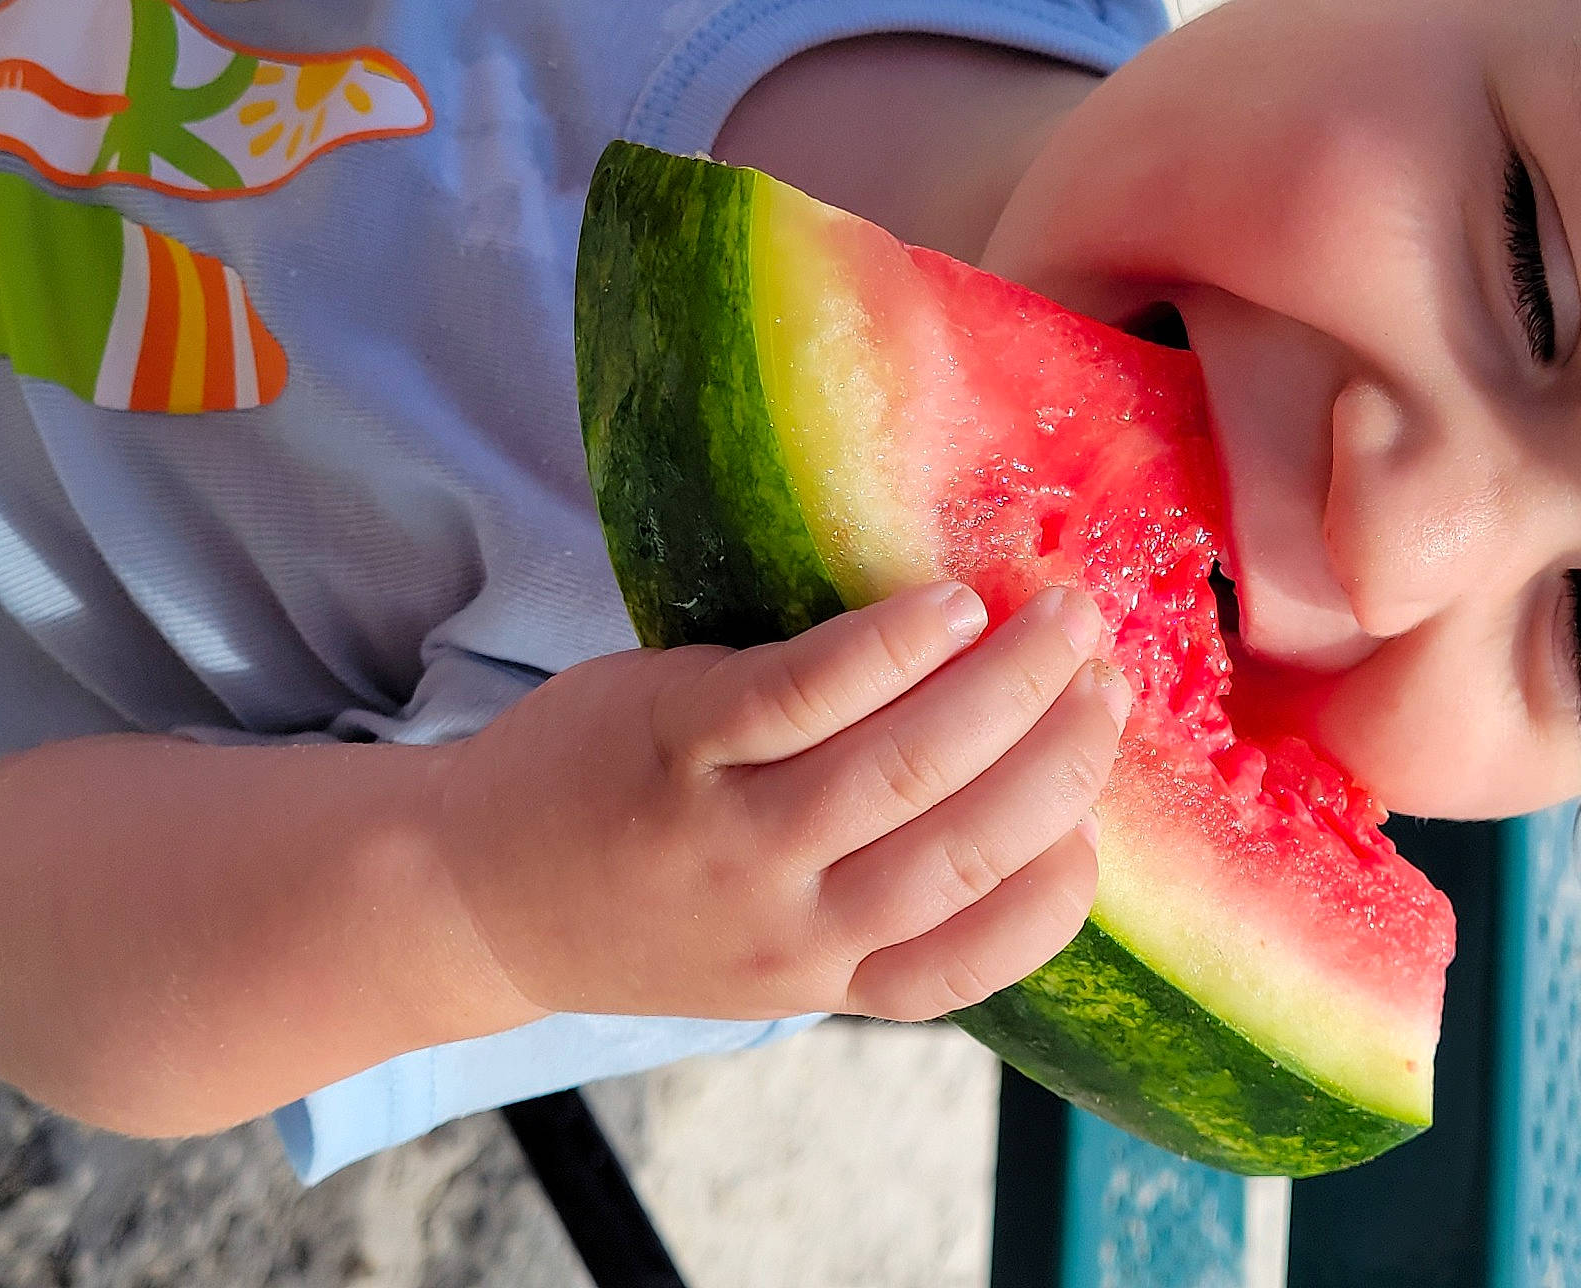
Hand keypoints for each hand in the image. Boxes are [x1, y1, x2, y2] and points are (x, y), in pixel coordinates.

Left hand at [440, 582, 1130, 1023]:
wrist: (473, 892)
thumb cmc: (648, 899)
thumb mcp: (767, 948)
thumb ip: (877, 898)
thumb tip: (1022, 800)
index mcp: (826, 974)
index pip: (978, 955)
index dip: (1058, 882)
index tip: (1099, 813)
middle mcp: (789, 923)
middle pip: (965, 845)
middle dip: (1062, 753)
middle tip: (1107, 674)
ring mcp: (729, 835)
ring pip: (901, 765)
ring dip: (1004, 686)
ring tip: (1064, 617)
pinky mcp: (673, 742)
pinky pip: (803, 692)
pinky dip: (890, 649)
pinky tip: (950, 606)